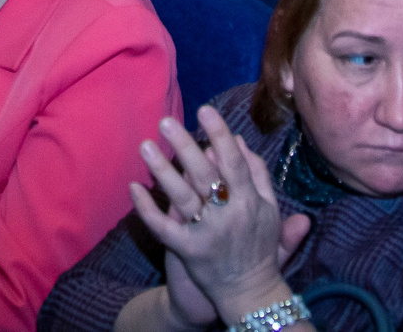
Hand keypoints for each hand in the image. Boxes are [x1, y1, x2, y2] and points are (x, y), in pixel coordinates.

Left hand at [128, 107, 310, 328]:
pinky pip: (163, 228)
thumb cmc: (260, 245)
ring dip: (162, 171)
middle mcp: (228, 215)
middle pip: (204, 175)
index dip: (220, 135)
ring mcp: (206, 233)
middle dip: (185, 147)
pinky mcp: (188, 251)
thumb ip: (258, 174)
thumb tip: (239, 140)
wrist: (250, 293)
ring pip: (182, 198)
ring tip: (145, 146)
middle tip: (166, 122)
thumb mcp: (269, 209)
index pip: (234, 162)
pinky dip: (147, 209)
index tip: (205, 110)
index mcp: (249, 202)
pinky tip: (134, 187)